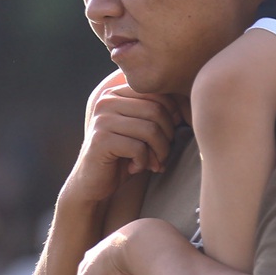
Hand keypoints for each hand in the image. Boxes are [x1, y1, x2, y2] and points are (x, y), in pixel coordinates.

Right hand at [69, 72, 181, 205]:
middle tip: (162, 154)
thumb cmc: (122, 155)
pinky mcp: (101, 140)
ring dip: (159, 152)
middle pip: (156, 110)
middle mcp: (106, 101)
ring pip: (150, 130)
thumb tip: (182, 111)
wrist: (93, 182)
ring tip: (153, 162)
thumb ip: (156, 116)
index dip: (171, 115)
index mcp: (116, 93)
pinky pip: (138, 148)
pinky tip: (135, 167)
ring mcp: (102, 119)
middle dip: (167, 137)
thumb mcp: (140, 131)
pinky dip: (143, 162)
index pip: (156, 93)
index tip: (169, 135)